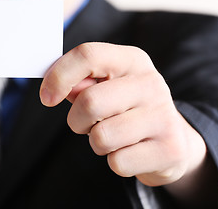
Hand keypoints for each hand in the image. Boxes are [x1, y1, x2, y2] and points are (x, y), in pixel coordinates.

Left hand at [40, 42, 206, 187]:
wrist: (170, 139)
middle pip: (89, 102)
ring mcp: (163, 116)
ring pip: (101, 137)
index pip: (88, 55)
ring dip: (96, 143)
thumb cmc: (127, 108)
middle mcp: (151, 83)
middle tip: (85, 123)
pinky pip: (117, 162)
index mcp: (132, 60)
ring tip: (112, 136)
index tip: (47, 97)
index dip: (59, 77)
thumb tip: (55, 88)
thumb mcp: (106, 86)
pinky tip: (129, 150)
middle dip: (76, 120)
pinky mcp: (169, 149)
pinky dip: (115, 161)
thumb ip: (79, 83)